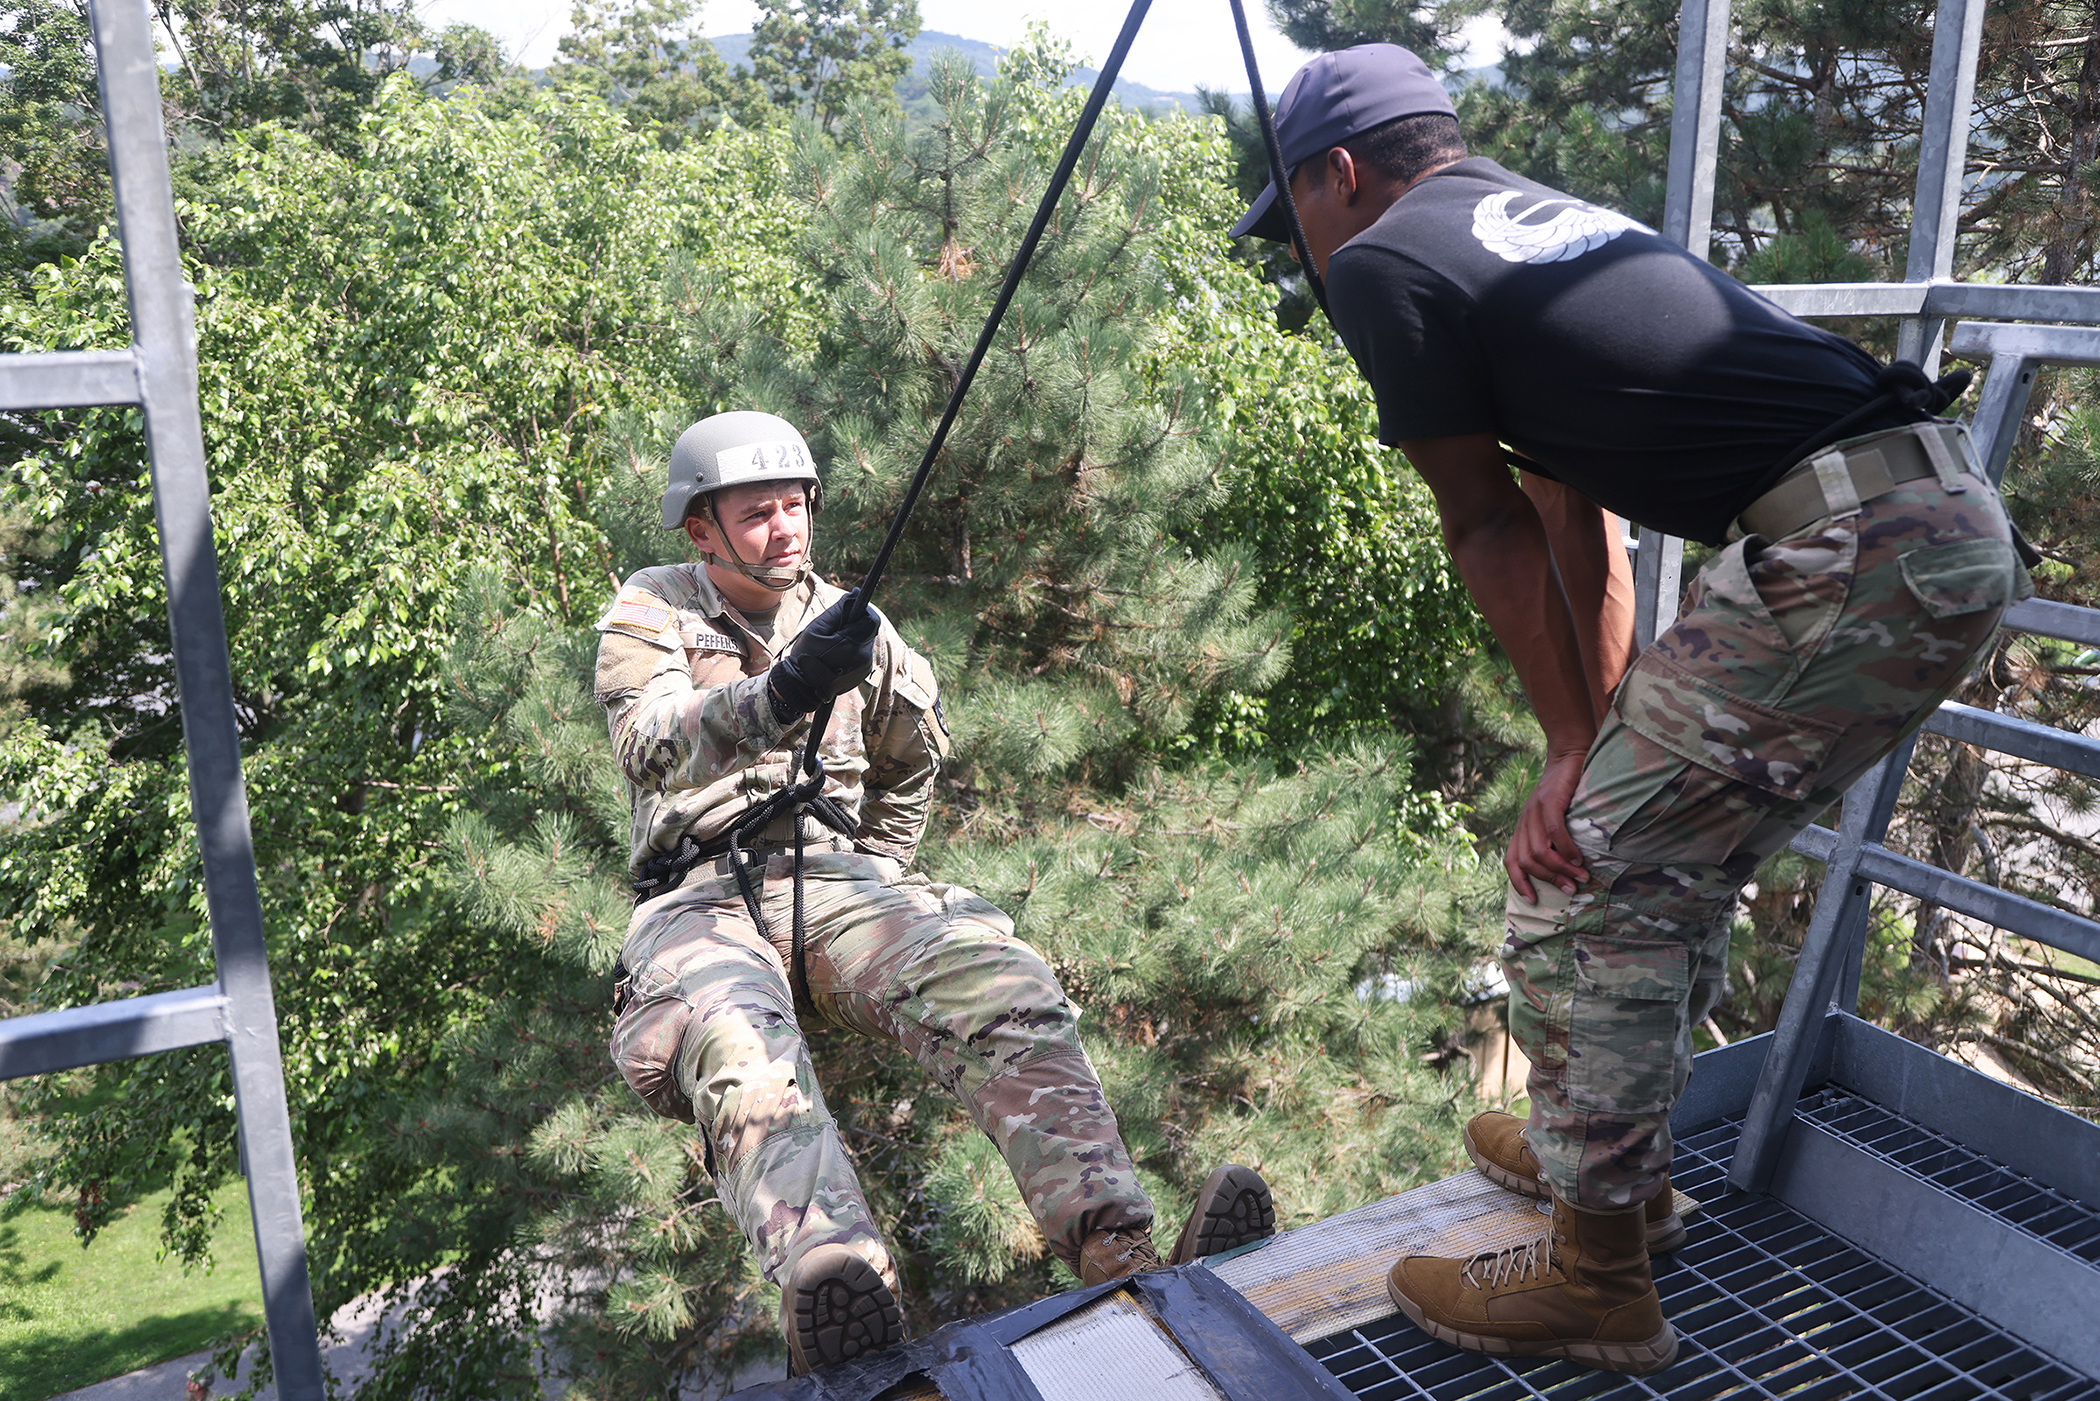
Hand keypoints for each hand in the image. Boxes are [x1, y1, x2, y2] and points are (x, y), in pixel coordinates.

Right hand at [768, 591, 880, 721]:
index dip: (863, 609)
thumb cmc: (806, 655)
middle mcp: (863, 657)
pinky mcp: (862, 674)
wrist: (801, 686)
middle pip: (869, 630)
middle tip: (839, 625)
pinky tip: (839, 653)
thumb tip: (854, 595)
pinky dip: (854, 649)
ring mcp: (864, 668)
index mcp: (852, 644)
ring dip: (855, 636)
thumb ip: (837, 611)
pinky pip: (863, 654)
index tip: (853, 605)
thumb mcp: (816, 629)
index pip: (871, 619)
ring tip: (836, 640)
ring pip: (866, 642)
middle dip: (857, 623)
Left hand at [1506, 751, 1589, 902]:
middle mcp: (1523, 821)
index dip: (1519, 882)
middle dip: (1549, 879)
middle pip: (1527, 860)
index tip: (1534, 900)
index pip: (1511, 860)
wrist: (1568, 754)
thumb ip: (1552, 838)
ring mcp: (1534, 810)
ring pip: (1539, 850)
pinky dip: (1566, 849)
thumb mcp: (1553, 816)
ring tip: (1580, 877)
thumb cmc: (1566, 790)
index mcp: (1522, 828)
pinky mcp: (1548, 800)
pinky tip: (1579, 858)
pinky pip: (1553, 832)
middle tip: (1571, 889)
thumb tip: (1568, 867)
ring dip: (1560, 868)